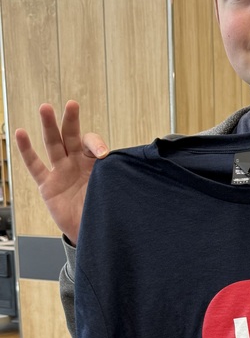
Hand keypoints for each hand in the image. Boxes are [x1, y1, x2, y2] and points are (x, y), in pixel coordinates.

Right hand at [14, 101, 108, 244]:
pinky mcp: (47, 186)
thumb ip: (119, 176)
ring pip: (53, 145)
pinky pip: (35, 166)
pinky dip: (27, 150)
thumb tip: (140, 164)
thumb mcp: (115, 190)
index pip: (91, 143)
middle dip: (71, 120)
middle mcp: (77, 163)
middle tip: (72, 105)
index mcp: (94, 163)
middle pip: (71, 136)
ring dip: (49, 126)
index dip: (95, 144)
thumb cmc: (106, 209)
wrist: (92, 232)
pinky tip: (20, 133)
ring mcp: (61, 172)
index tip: (103, 155)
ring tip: (45, 108)